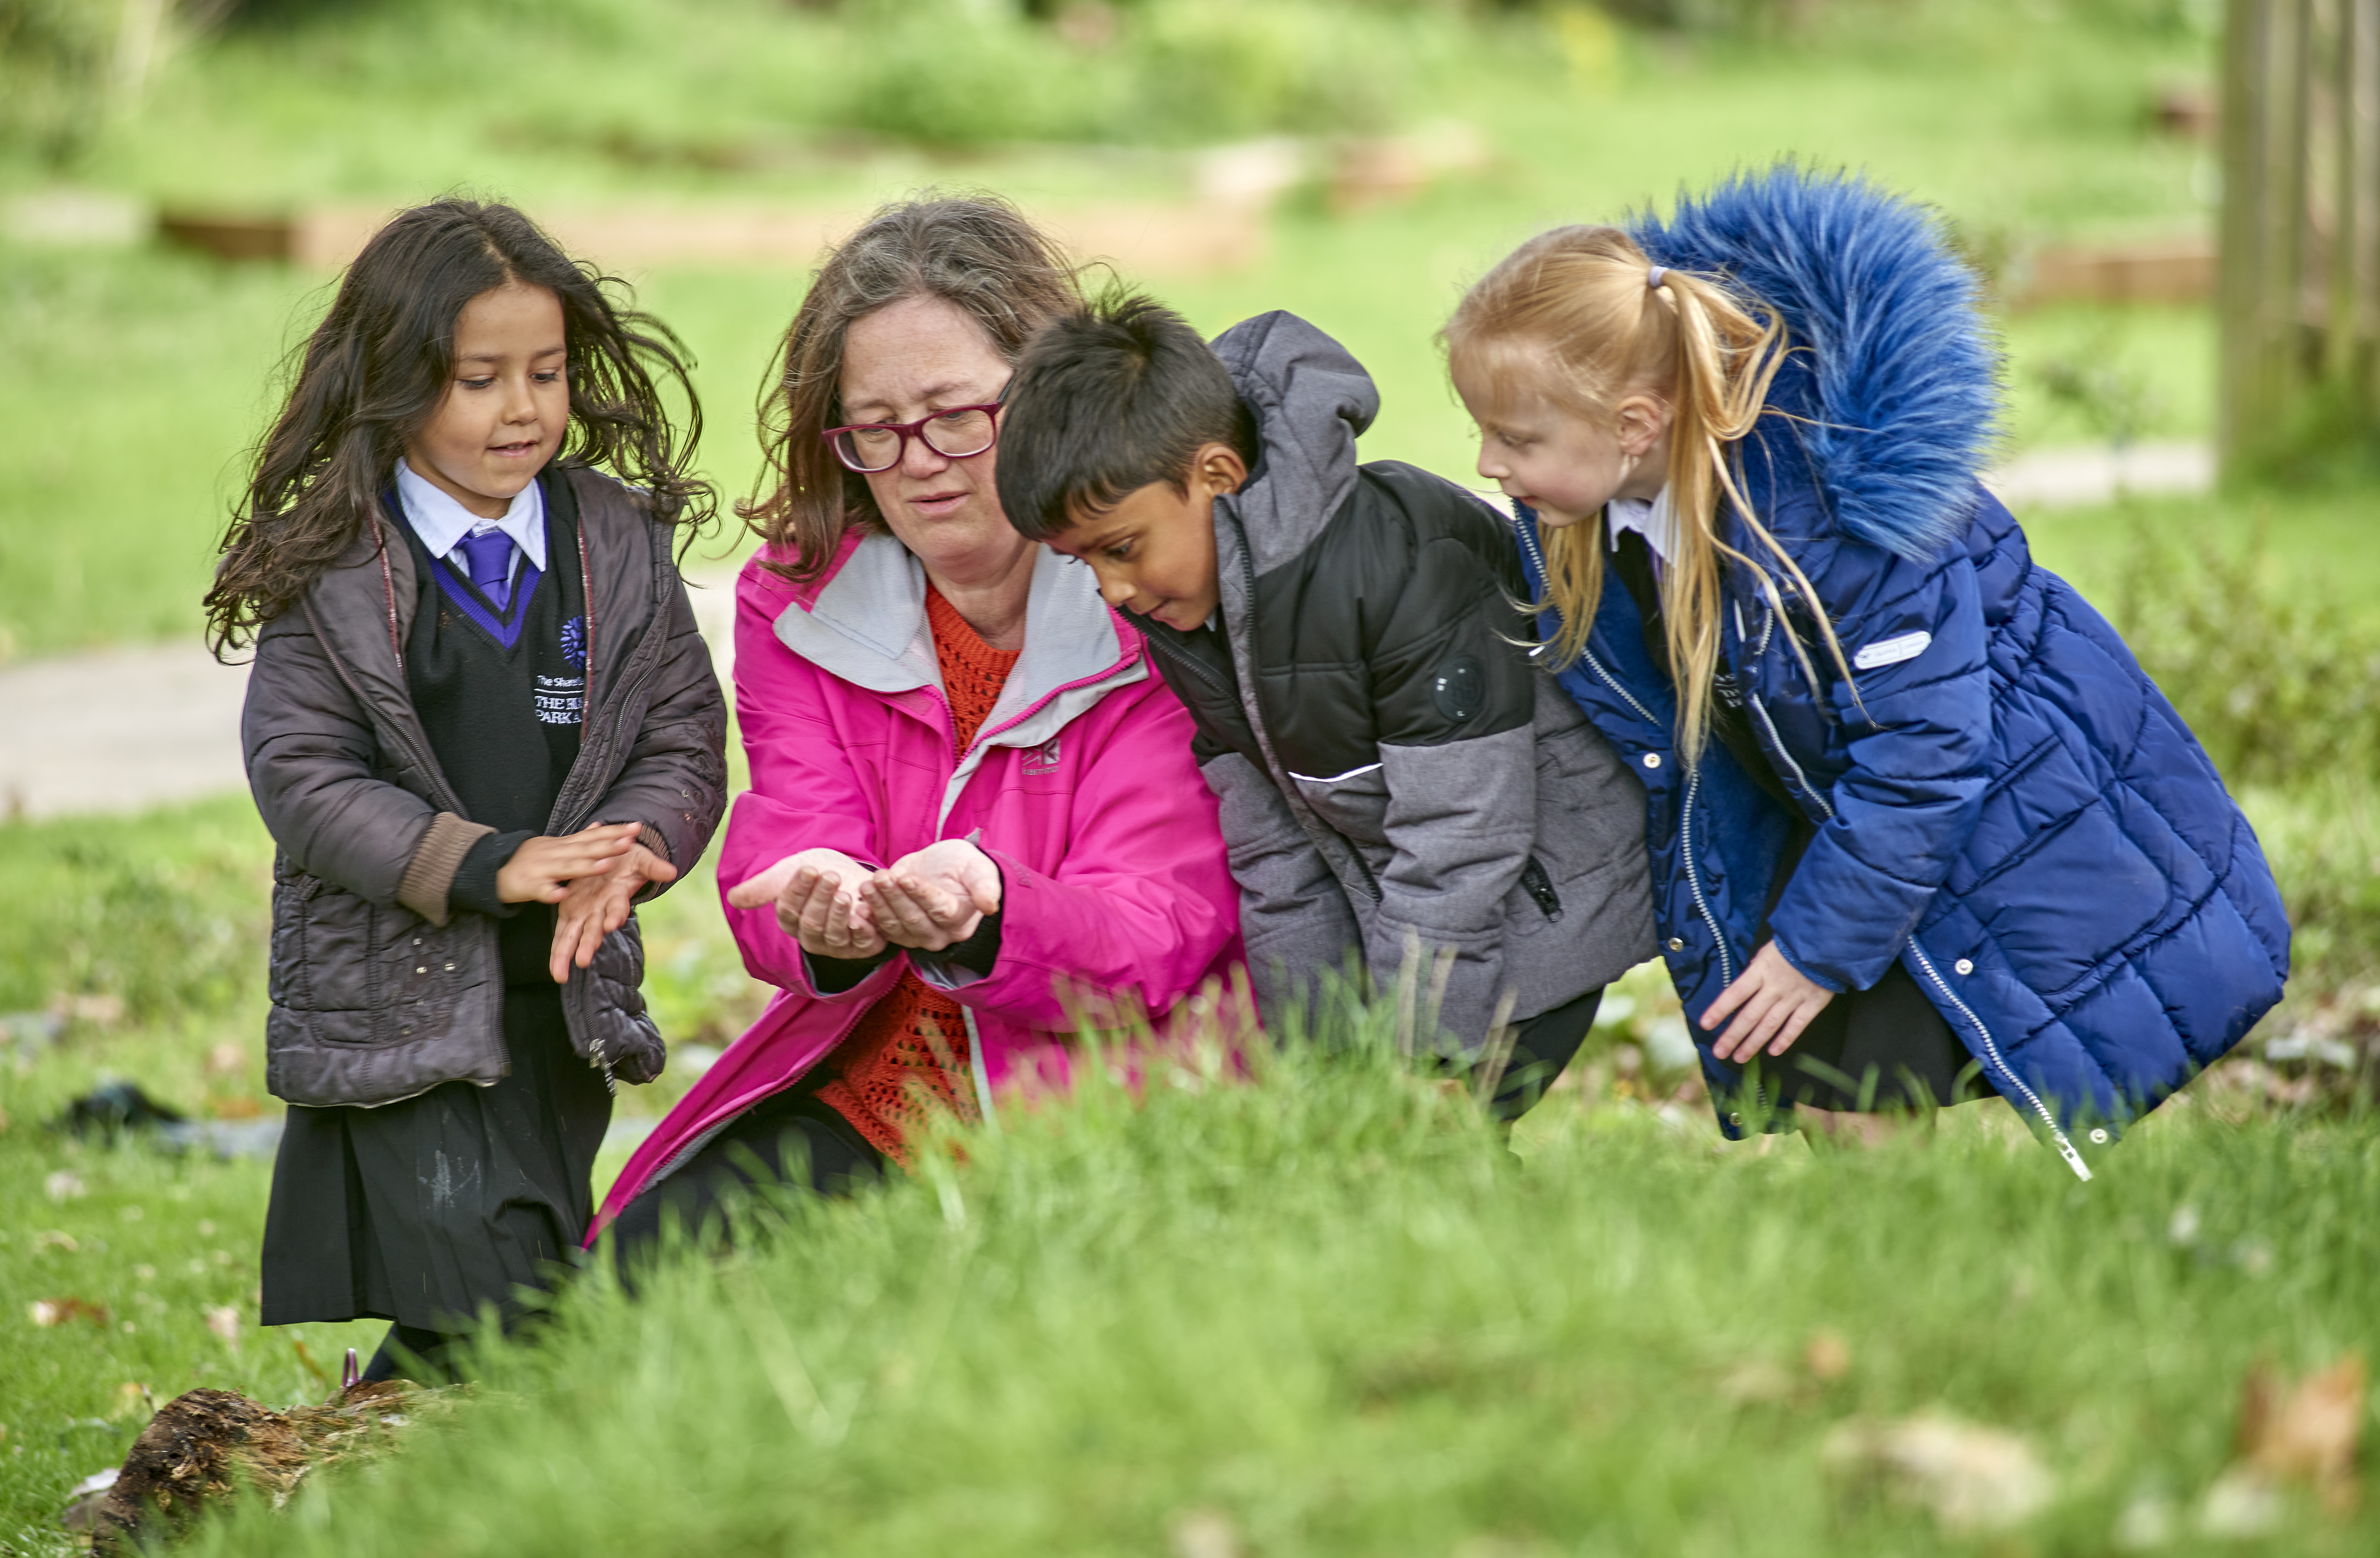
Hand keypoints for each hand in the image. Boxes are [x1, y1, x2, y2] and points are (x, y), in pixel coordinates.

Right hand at [497, 823, 639, 905]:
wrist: (493, 867)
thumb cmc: (530, 858)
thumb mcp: (556, 845)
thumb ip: (580, 838)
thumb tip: (601, 825)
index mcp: (564, 845)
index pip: (593, 836)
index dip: (614, 832)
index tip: (637, 828)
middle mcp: (555, 853)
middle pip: (585, 849)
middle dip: (608, 846)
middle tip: (630, 842)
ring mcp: (542, 869)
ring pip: (567, 868)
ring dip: (586, 867)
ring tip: (605, 866)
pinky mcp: (528, 886)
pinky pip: (541, 891)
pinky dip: (551, 892)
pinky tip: (562, 894)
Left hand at [548, 840, 677, 984]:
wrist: (609, 856)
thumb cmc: (628, 859)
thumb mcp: (641, 859)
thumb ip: (653, 866)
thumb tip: (671, 872)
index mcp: (617, 897)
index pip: (618, 908)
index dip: (615, 915)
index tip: (612, 923)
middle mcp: (601, 910)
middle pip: (594, 930)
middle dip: (588, 945)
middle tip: (582, 960)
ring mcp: (584, 913)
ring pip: (574, 937)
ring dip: (566, 955)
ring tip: (560, 975)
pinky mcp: (568, 910)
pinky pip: (561, 932)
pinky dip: (557, 948)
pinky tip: (554, 969)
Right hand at [725, 847, 885, 960]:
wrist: (855, 874)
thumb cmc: (819, 871)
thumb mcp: (792, 871)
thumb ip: (765, 885)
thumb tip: (733, 899)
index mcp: (791, 921)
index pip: (789, 911)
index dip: (798, 891)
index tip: (809, 869)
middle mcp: (812, 938)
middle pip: (811, 923)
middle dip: (820, 899)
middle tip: (831, 876)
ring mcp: (838, 945)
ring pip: (834, 934)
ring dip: (839, 914)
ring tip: (845, 893)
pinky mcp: (864, 945)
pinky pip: (862, 942)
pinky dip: (863, 928)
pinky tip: (864, 911)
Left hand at [862, 839, 1001, 951]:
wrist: (945, 869)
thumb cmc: (964, 867)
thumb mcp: (979, 869)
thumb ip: (986, 887)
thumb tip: (990, 906)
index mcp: (959, 921)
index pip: (939, 910)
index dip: (922, 895)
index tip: (907, 877)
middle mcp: (938, 935)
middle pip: (913, 919)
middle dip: (895, 897)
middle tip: (881, 877)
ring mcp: (915, 936)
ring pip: (894, 925)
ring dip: (879, 904)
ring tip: (868, 883)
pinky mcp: (896, 931)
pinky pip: (879, 928)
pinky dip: (868, 916)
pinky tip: (857, 901)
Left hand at [1699, 941, 1834, 1063]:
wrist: (1827, 940)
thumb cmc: (1793, 945)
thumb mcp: (1766, 952)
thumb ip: (1754, 973)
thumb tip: (1740, 993)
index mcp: (1760, 971)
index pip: (1735, 993)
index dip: (1719, 1009)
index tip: (1705, 1024)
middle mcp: (1775, 987)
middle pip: (1750, 1015)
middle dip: (1733, 1036)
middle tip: (1719, 1052)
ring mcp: (1794, 997)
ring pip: (1770, 1024)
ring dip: (1753, 1043)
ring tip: (1739, 1058)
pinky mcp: (1813, 1004)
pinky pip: (1797, 1025)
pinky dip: (1785, 1039)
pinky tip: (1773, 1052)